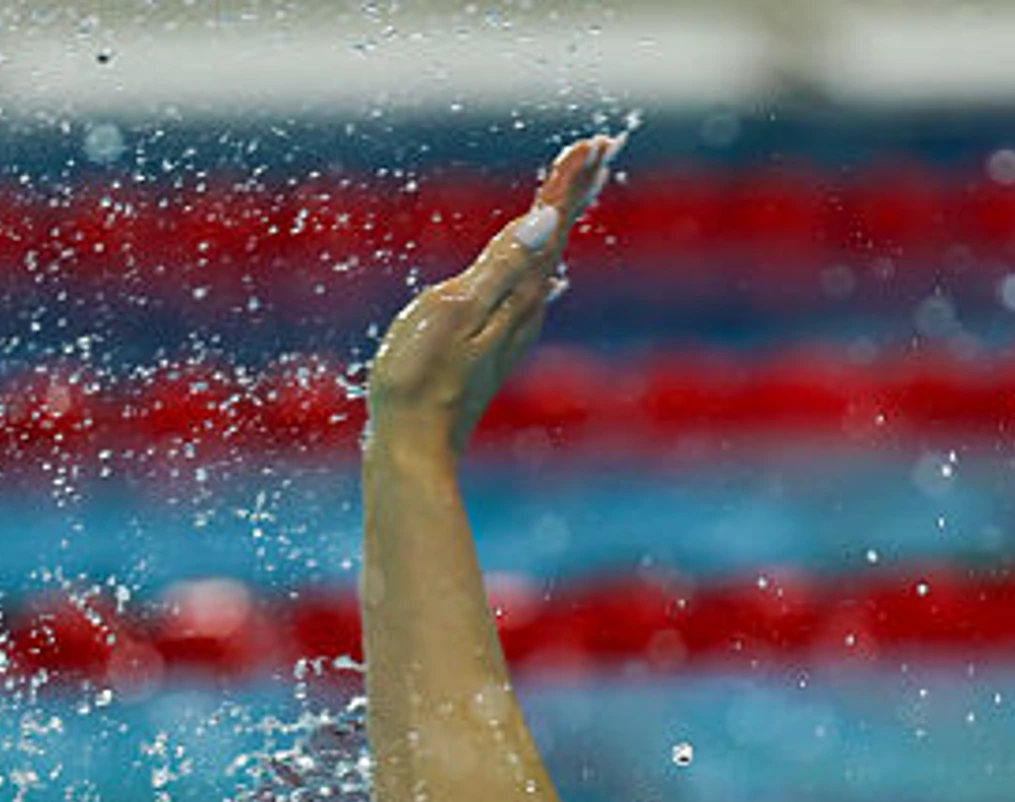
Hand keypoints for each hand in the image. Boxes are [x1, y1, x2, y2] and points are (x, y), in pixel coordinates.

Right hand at [364, 138, 619, 458]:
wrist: (413, 445)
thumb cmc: (420, 377)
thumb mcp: (454, 310)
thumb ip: (501, 266)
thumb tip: (546, 223)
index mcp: (514, 291)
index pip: (550, 224)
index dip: (570, 183)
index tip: (596, 143)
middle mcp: (522, 308)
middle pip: (555, 238)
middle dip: (575, 193)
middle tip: (602, 152)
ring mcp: (508, 329)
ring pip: (544, 263)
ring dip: (559, 224)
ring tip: (574, 195)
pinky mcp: (492, 345)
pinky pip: (526, 290)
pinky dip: (537, 263)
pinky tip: (544, 272)